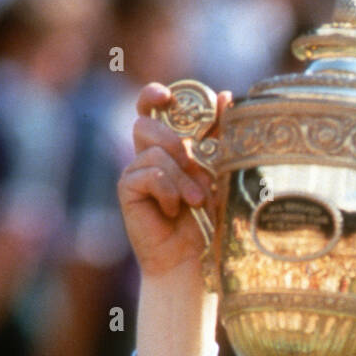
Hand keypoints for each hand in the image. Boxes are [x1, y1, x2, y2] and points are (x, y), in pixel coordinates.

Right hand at [117, 82, 231, 278]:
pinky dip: (168, 191)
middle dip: (172, 139)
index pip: (153, 108)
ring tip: (194, 201)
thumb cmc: (205, 220)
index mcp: (169, 146)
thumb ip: (219, 137)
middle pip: (145, 123)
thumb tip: (228, 96)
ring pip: (154, 151)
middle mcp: (148, 155)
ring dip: (181, 177)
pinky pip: (148, 173)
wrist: (190, 259)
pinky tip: (173, 211)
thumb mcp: (218, 174)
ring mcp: (136, 171)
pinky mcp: (128, 189)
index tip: (168, 96)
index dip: (154, 95)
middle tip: (193, 164)